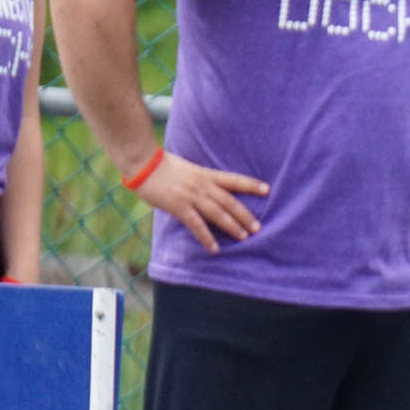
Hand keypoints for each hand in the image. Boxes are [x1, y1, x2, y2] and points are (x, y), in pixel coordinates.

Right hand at [135, 153, 265, 253]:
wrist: (142, 161)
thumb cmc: (161, 165)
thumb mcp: (187, 169)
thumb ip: (199, 180)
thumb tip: (207, 192)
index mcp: (205, 174)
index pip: (233, 179)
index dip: (251, 184)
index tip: (267, 189)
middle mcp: (202, 185)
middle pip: (229, 201)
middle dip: (245, 215)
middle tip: (258, 227)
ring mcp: (191, 196)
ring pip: (217, 213)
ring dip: (232, 226)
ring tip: (244, 237)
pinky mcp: (178, 206)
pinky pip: (196, 225)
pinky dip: (206, 237)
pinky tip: (214, 249)